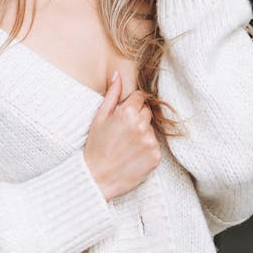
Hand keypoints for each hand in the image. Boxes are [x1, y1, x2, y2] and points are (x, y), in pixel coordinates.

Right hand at [84, 73, 161, 200]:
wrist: (97, 178)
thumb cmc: (96, 146)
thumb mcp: (99, 117)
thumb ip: (112, 94)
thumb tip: (118, 75)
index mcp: (127, 112)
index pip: (140, 97)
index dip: (130, 104)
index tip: (123, 115)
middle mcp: (142, 125)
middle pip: (147, 112)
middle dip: (137, 117)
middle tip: (122, 132)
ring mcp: (150, 142)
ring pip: (150, 129)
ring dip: (142, 133)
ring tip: (126, 145)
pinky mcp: (156, 156)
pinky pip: (155, 145)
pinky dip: (146, 148)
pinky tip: (132, 155)